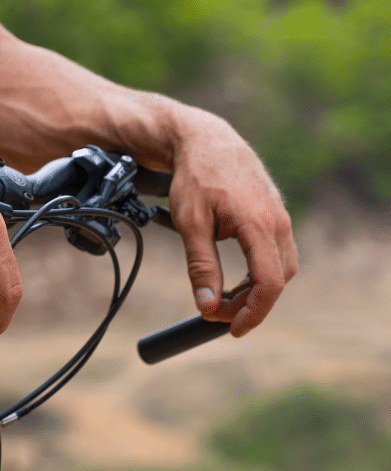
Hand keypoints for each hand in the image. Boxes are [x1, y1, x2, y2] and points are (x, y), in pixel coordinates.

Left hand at [166, 109, 296, 336]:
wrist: (205, 141)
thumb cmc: (196, 177)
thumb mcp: (190, 224)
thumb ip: (201, 266)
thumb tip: (206, 305)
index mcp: (259, 225)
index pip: (269, 283)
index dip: (252, 313)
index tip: (230, 329)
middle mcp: (277, 223)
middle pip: (277, 280)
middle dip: (249, 304)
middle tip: (216, 313)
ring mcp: (279, 218)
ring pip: (279, 268)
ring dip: (254, 290)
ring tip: (222, 298)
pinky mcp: (274, 216)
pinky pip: (274, 254)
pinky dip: (257, 273)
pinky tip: (234, 279)